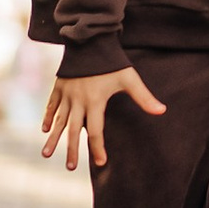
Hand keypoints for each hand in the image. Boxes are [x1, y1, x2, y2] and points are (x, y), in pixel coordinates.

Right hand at [39, 65, 165, 170]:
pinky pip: (52, 105)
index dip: (98, 148)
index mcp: (95, 101)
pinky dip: (48, 117)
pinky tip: (45, 130)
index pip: (96, 131)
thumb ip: (144, 97)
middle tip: (70, 167)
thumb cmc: (111, 61)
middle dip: (72, 150)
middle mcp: (78, 101)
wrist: (89, 40)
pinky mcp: (59, 86)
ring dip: (53, 138)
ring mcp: (66, 94)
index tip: (101, 162)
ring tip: (46, 155)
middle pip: (74, 130)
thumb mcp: (129, 78)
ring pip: (59, 121)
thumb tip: (162, 111)